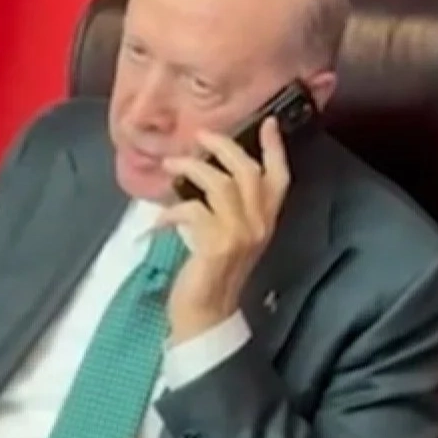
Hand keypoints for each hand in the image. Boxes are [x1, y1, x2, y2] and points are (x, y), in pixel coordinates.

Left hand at [159, 118, 290, 342]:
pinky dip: (171, 210)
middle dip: (223, 147)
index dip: (275, 148)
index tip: (266, 121)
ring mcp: (239, 235)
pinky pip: (193, 211)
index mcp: (265, 221)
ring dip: (192, 169)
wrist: (207, 315)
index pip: (279, 177)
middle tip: (198, 137)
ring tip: (170, 166)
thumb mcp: (230, 237)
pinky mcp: (216, 245)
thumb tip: (208, 171)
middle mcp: (258, 225)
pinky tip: (157, 220)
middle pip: (248, 171)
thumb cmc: (213, 274)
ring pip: (222, 184)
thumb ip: (229, 209)